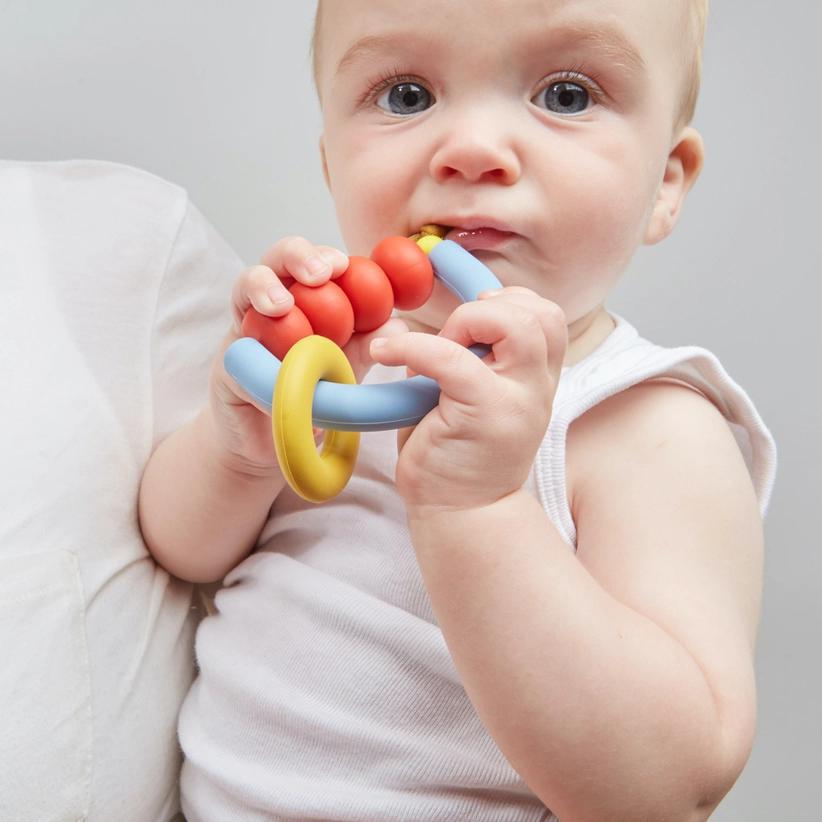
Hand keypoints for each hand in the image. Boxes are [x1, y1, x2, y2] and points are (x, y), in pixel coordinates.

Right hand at [211, 236, 406, 475]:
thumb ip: (370, 345)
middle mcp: (277, 299)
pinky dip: (252, 342)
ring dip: (264, 286)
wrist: (275, 436)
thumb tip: (398, 325)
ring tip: (281, 304)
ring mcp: (249, 323)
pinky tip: (266, 348)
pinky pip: (237, 341)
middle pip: (282, 258)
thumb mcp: (348, 366)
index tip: (348, 264)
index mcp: (310, 296)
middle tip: (322, 272)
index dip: (331, 256)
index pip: (319, 262)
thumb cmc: (312, 392)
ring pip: (248, 283)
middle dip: (301, 256)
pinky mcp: (230, 356)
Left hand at [369, 287, 566, 512]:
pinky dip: (411, 346)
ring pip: (516, 325)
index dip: (509, 304)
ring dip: (466, 322)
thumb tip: (418, 331)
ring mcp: (517, 401)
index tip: (472, 320)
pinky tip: (384, 352)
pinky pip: (450, 358)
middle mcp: (536, 388)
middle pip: (541, 314)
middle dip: (489, 308)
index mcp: (536, 381)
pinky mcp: (485, 414)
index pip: (546, 317)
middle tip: (454, 338)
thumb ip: (461, 363)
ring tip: (436, 351)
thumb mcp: (468, 402)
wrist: (464, 517)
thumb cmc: (457, 459)